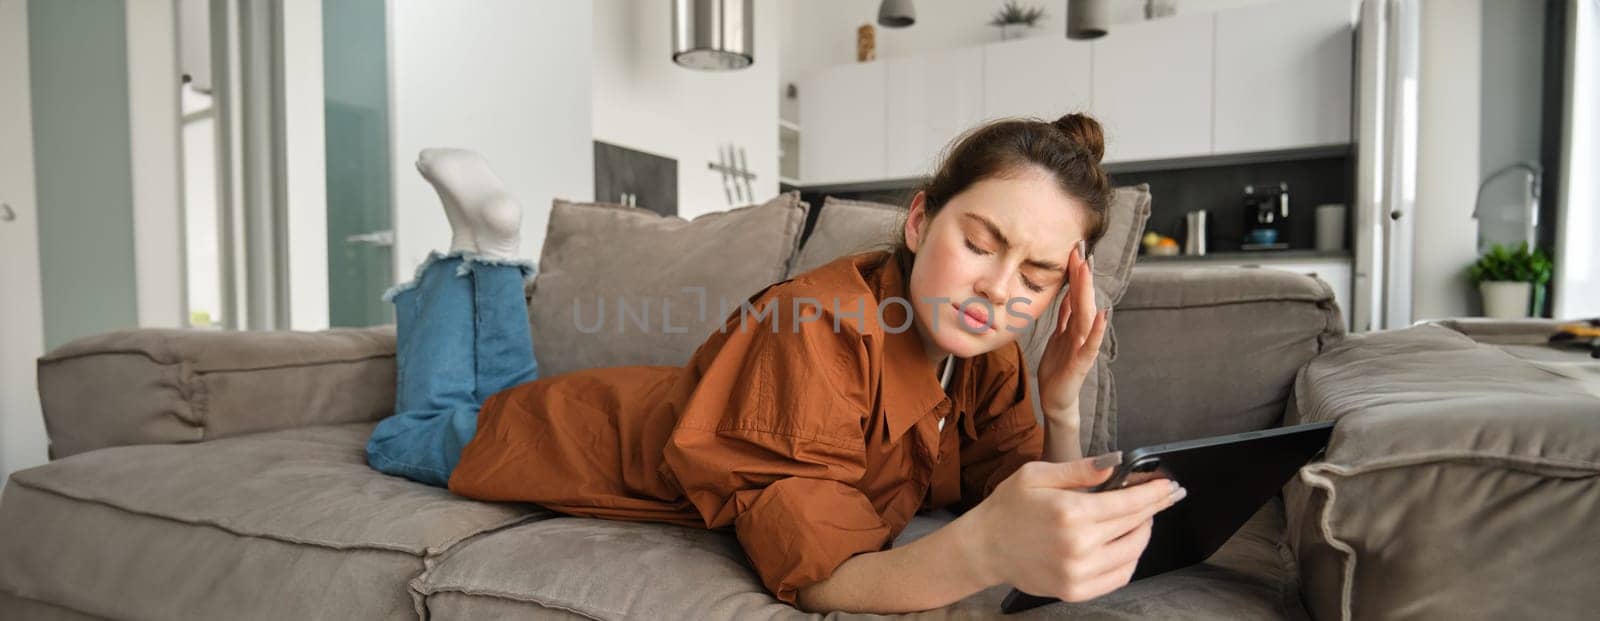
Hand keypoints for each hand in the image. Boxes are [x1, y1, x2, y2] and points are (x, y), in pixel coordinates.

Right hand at [964, 456, 1184, 601]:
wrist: (984, 548)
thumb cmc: (1008, 508)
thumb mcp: (1037, 475)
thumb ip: (1080, 469)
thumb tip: (1116, 464)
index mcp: (1070, 511)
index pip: (1129, 502)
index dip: (1154, 493)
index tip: (1170, 486)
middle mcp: (1079, 544)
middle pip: (1135, 525)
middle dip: (1155, 508)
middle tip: (1165, 497)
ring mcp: (1079, 571)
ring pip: (1132, 552)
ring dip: (1144, 533)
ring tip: (1143, 519)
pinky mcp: (1076, 590)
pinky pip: (1119, 576)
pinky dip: (1130, 559)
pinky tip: (1127, 545)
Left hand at [1035, 242, 1108, 416]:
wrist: (1056, 399)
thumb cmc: (1058, 368)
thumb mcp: (1058, 336)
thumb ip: (1066, 316)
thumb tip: (1069, 293)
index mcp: (1074, 326)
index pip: (1075, 294)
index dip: (1074, 273)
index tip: (1073, 250)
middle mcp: (1081, 333)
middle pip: (1082, 300)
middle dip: (1081, 276)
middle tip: (1080, 251)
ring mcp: (1083, 347)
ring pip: (1086, 316)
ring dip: (1086, 293)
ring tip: (1086, 272)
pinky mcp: (1081, 363)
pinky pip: (1090, 344)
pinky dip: (1097, 329)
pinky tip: (1103, 314)